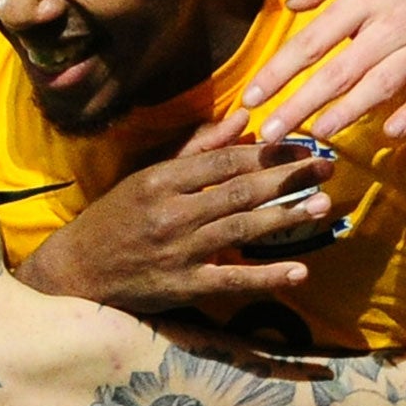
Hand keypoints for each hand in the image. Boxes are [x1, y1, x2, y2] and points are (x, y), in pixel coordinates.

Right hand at [16, 112, 335, 311]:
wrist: (78, 272)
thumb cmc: (115, 217)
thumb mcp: (148, 175)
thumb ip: (198, 147)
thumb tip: (244, 118)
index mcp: (160, 180)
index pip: (224, 161)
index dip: (268, 151)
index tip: (303, 143)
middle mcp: (170, 213)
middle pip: (239, 191)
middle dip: (288, 178)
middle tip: (327, 168)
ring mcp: (178, 253)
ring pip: (240, 230)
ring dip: (285, 218)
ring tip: (321, 206)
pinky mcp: (182, 288)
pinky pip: (231, 281)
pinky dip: (266, 277)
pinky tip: (298, 270)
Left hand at [240, 0, 405, 143]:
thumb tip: (294, 5)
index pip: (311, 42)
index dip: (278, 73)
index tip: (251, 98)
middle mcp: (393, 26)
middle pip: (338, 75)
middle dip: (300, 107)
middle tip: (269, 135)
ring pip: (380, 88)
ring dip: (346, 115)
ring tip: (316, 135)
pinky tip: (391, 135)